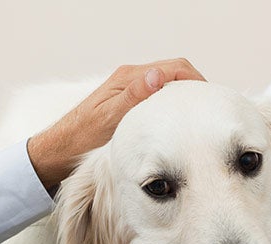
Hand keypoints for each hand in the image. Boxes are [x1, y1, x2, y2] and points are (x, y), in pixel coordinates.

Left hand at [28, 58, 205, 189]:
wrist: (62, 149)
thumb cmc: (83, 137)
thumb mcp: (111, 118)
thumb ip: (134, 96)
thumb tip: (158, 75)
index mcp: (129, 78)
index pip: (173, 67)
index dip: (195, 79)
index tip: (209, 98)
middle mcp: (130, 78)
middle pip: (173, 70)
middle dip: (194, 84)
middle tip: (209, 105)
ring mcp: (129, 88)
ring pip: (166, 82)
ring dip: (183, 92)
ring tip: (197, 112)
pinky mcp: (128, 100)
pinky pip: (157, 94)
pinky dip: (171, 101)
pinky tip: (176, 118)